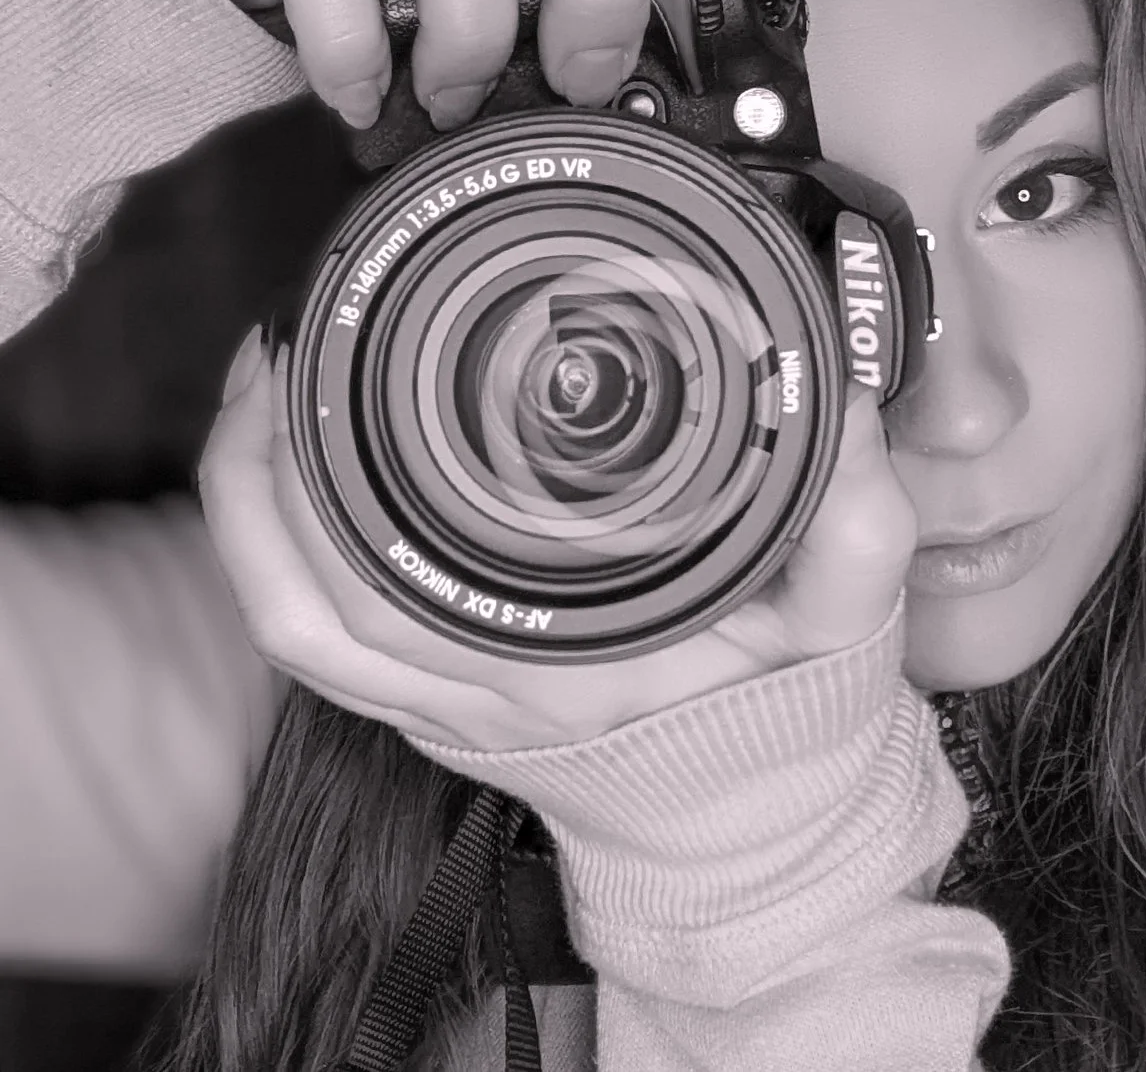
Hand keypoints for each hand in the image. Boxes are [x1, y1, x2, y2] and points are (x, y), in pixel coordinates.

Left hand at [197, 330, 916, 751]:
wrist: (759, 836)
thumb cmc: (788, 729)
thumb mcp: (847, 623)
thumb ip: (855, 519)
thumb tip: (834, 401)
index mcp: (566, 660)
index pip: (396, 574)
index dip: (328, 464)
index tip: (338, 347)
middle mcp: (489, 691)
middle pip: (308, 590)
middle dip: (264, 461)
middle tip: (283, 344)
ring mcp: (457, 712)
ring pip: (297, 625)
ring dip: (255, 515)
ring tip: (267, 400)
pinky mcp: (449, 715)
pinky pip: (326, 656)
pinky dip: (285, 573)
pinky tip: (300, 494)